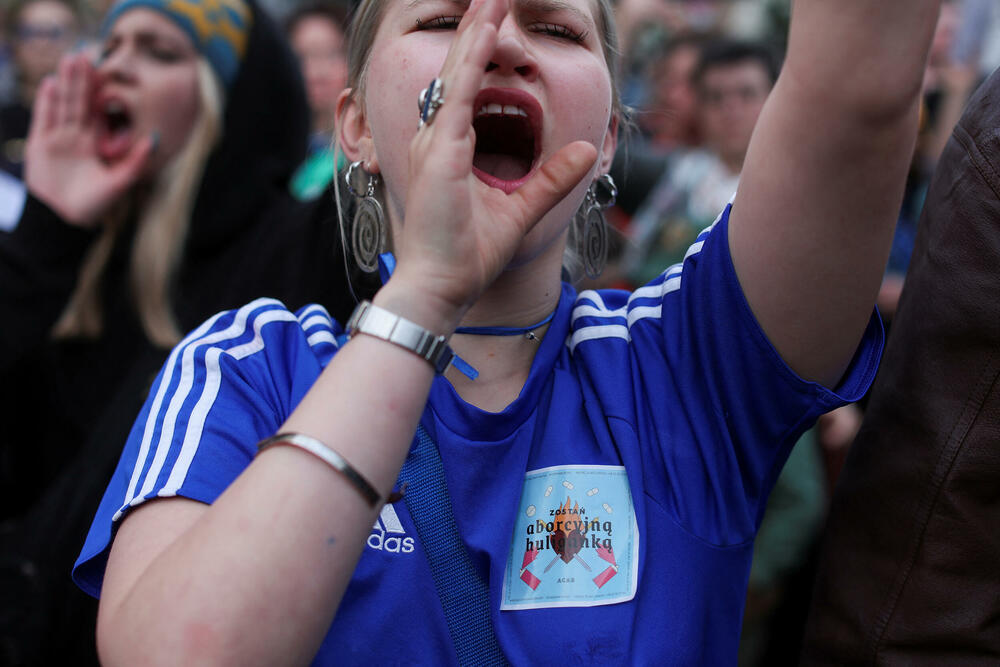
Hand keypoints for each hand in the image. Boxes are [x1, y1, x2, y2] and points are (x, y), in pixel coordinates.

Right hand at [24, 53, 153, 226]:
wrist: (64, 220)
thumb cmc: (96, 205)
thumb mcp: (121, 182)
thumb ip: (136, 160)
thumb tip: (156, 139)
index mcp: (97, 142)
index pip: (99, 111)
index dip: (100, 91)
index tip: (106, 70)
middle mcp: (77, 137)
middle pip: (79, 102)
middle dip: (82, 79)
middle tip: (85, 53)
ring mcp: (58, 139)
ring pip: (63, 105)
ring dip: (66, 84)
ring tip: (69, 60)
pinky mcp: (41, 145)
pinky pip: (44, 119)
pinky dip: (47, 102)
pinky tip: (51, 84)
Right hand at [391, 0, 597, 325]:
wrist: (441, 286)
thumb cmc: (468, 254)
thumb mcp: (522, 208)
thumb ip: (552, 178)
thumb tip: (585, 152)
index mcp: (449, 148)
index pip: (466, 87)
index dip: (480, 51)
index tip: (497, 19)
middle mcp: (436, 137)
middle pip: (459, 69)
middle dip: (478, 28)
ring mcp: (433, 140)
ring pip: (457, 70)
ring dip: (477, 29)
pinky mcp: (439, 150)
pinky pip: (458, 91)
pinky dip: (473, 56)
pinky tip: (487, 27)